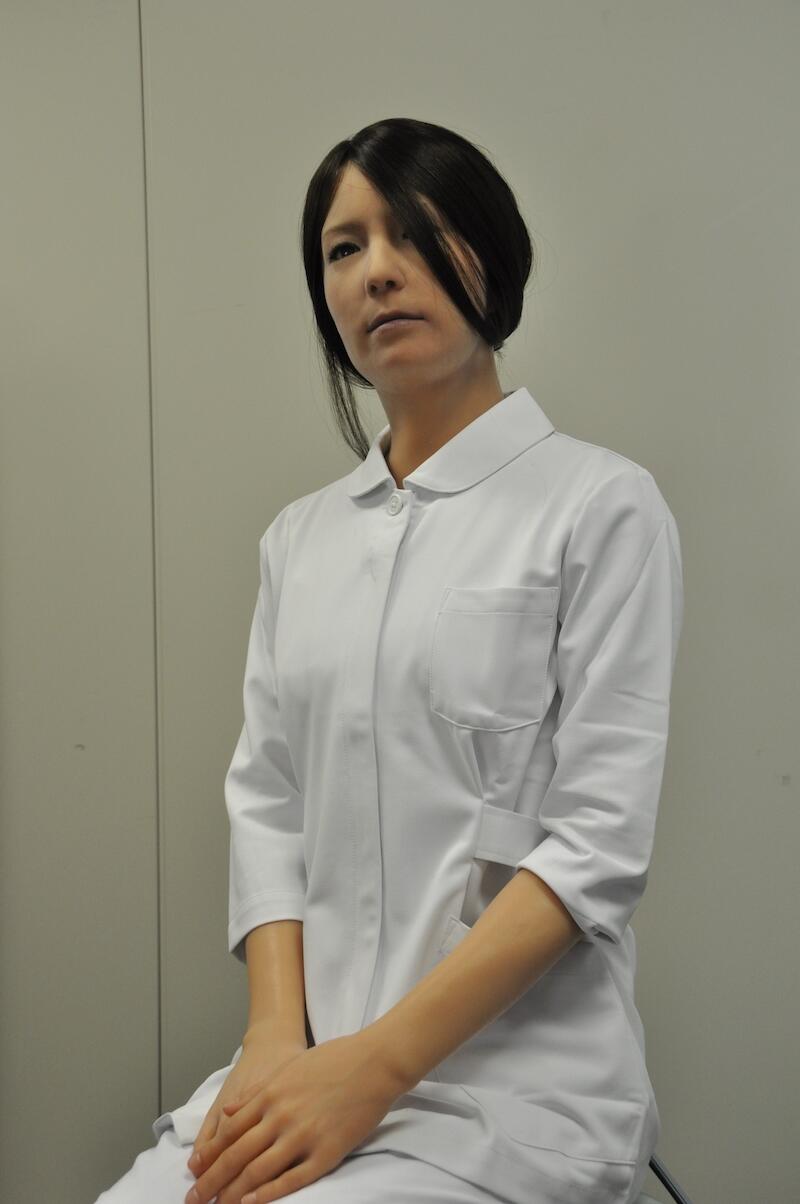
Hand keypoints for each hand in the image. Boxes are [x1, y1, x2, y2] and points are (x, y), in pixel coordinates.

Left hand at [184, 1031, 404, 1203]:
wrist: (373, 1062)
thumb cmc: (333, 1060)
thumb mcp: (288, 1068)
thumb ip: (257, 1093)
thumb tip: (228, 1112)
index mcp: (270, 1095)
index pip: (230, 1132)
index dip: (209, 1155)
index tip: (194, 1171)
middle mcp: (281, 1116)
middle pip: (237, 1156)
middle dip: (212, 1181)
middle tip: (194, 1199)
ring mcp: (303, 1136)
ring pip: (259, 1172)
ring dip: (234, 1193)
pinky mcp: (326, 1152)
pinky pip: (292, 1179)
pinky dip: (269, 1194)